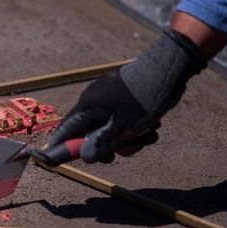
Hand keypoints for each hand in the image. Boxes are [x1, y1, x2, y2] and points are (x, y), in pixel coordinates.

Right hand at [48, 29, 205, 162]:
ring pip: (111, 126)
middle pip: (91, 131)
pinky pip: (123, 117)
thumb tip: (85, 158)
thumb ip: (103, 143)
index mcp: (89, 104)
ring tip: (147, 136)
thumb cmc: (144, 98)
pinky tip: (153, 126)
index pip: (66, 128)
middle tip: (118, 156)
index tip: (57, 159)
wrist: (169, 67)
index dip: (62, 145)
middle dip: (106, 145)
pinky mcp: (124, 94)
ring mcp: (110, 96)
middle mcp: (95, 99)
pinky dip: (135, 126)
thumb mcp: (124, 127)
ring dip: (128, 138)